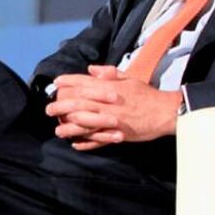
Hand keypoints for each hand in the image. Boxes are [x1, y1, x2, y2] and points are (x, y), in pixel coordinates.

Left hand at [46, 65, 181, 150]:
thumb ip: (109, 73)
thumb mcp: (129, 78)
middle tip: (48, 109)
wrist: (166, 112)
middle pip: (81, 103)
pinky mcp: (119, 135)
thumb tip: (91, 69)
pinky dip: (87, 143)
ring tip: (58, 130)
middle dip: (62, 106)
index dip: (69, 81)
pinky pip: (100, 140)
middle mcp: (109, 104)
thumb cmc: (147, 94)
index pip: (85, 82)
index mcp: (111, 88)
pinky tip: (76, 144)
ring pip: (87, 123)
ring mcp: (113, 120)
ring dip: (70, 127)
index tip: (56, 82)